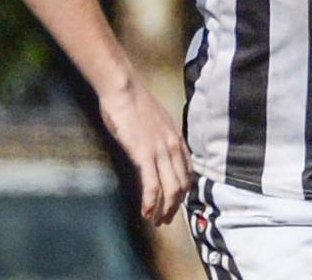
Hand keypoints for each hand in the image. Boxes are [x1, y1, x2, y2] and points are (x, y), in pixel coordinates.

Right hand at [99, 76, 191, 224]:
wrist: (124, 90)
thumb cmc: (134, 102)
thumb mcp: (156, 121)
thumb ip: (161, 137)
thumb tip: (158, 150)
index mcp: (177, 137)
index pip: (188, 171)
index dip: (184, 191)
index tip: (176, 203)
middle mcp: (174, 145)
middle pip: (182, 184)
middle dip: (176, 206)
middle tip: (166, 220)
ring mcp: (161, 150)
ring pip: (171, 189)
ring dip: (165, 210)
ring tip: (156, 221)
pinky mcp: (144, 155)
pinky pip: (152, 186)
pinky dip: (151, 204)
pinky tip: (145, 213)